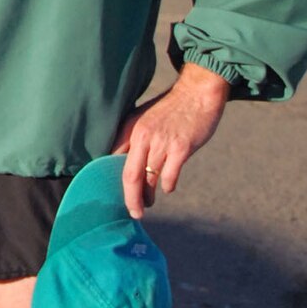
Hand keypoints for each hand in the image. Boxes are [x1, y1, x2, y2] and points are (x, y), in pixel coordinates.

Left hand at [112, 64, 228, 216]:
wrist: (196, 94)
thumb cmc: (170, 109)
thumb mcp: (144, 119)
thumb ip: (134, 138)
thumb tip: (122, 161)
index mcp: (130, 129)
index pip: (112, 159)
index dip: (110, 179)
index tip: (113, 193)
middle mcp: (142, 136)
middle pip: (129, 176)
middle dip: (130, 199)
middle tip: (133, 213)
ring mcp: (162, 142)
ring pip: (149, 178)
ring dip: (148, 196)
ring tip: (148, 204)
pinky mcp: (181, 148)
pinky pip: (170, 174)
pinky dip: (168, 185)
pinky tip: (168, 188)